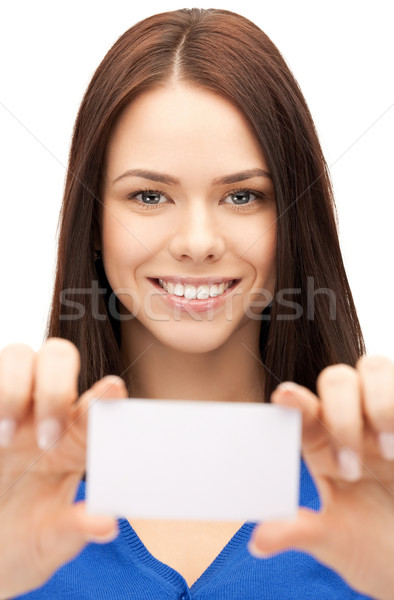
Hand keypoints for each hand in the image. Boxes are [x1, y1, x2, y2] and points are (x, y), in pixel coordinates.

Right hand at [0, 338, 127, 598]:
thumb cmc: (21, 542)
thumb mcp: (48, 543)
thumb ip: (74, 530)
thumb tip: (107, 523)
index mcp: (74, 439)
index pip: (96, 403)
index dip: (105, 392)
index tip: (112, 388)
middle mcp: (43, 413)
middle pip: (59, 359)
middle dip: (56, 387)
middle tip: (48, 439)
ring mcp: (8, 409)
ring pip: (18, 356)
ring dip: (15, 388)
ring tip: (7, 437)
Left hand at [248, 355, 393, 599]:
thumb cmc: (374, 545)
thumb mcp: (337, 541)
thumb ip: (300, 533)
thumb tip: (256, 542)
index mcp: (323, 445)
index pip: (304, 413)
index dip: (295, 402)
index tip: (286, 396)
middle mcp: (352, 422)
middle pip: (335, 380)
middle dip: (341, 416)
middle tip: (351, 471)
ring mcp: (385, 416)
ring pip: (370, 368)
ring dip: (377, 404)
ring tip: (390, 451)